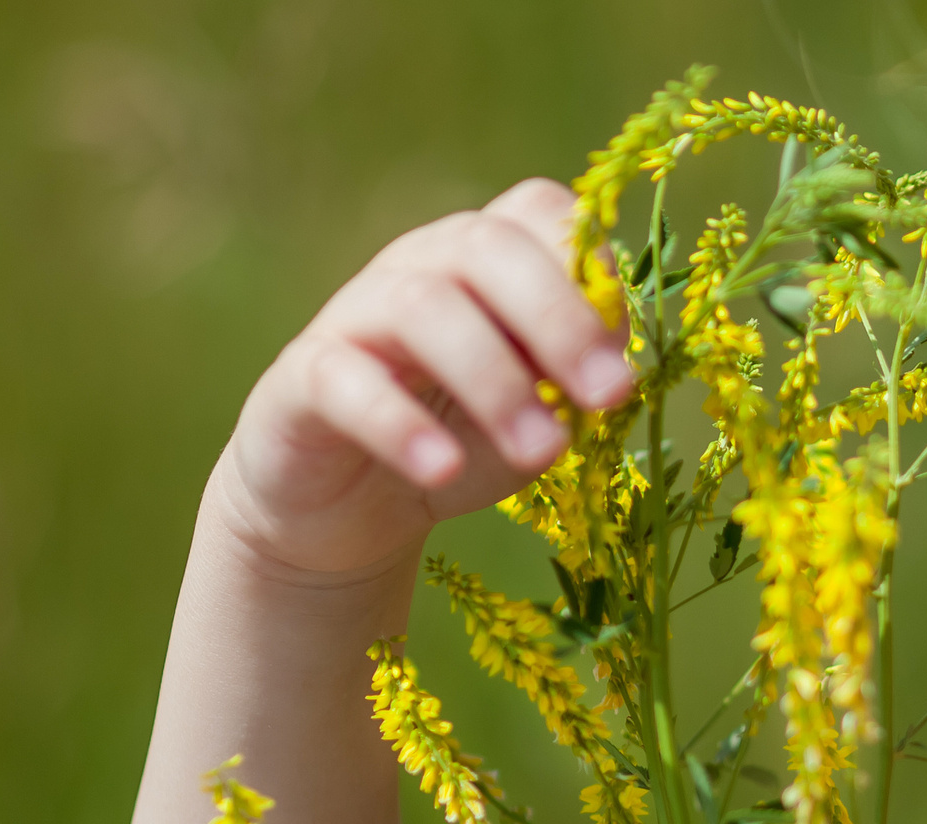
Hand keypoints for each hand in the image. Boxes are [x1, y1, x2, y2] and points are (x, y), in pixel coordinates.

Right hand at [210, 178, 635, 581]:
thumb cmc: (460, 443)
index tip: (624, 352)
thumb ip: (572, 377)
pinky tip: (441, 471)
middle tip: (610, 396)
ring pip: (422, 308)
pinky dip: (399, 425)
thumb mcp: (536, 410)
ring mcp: (354, 315)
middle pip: (486, 247)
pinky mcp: (302, 379)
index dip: (588, 265)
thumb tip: (613, 362)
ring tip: (544, 451)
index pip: (535, 211)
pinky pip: (346, 382)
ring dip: (496, 381)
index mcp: (483, 260)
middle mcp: (417, 266)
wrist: (349, 510)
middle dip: (559, 318)